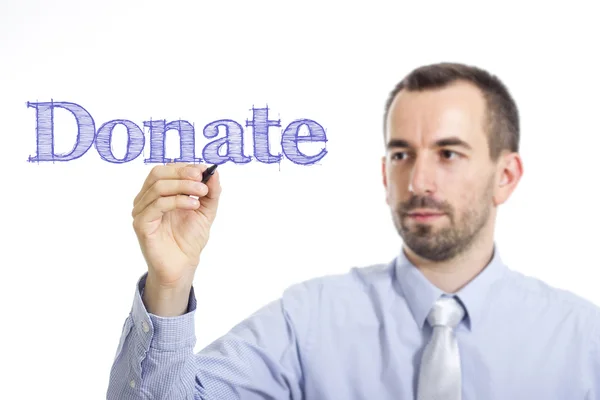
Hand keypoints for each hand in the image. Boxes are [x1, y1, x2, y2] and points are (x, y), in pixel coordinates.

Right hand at [131, 162, 220, 288]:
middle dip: (182, 173)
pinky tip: (193, 205)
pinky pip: (157, 204)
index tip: (204, 170)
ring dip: (183, 186)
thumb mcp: (206, 210)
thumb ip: (210, 192)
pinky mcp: (141, 224)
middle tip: (201, 178)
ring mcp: (141, 211)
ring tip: (202, 193)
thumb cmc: (189, 238)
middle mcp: (146, 199)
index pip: (166, 169)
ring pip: (158, 187)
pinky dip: (177, 200)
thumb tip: (214, 172)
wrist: (183, 265)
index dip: (185, 167)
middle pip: (158, 173)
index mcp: (158, 193)